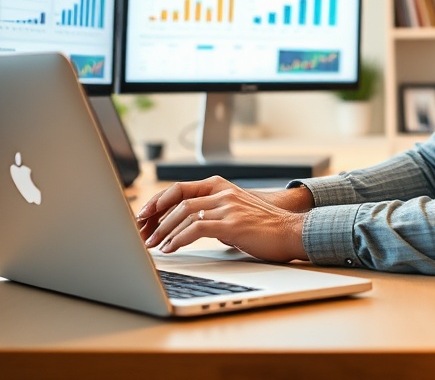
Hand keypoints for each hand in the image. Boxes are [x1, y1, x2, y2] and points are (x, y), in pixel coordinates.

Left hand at [136, 176, 308, 261]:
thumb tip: (189, 227)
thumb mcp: (235, 213)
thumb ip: (214, 213)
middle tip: (142, 233)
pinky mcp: (232, 224)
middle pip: (178, 200)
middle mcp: (222, 192)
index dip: (159, 200)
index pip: (181, 188)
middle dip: (156, 218)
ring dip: (164, 231)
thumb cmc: (264, 227)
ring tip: (153, 245)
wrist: (292, 232)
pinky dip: (179, 239)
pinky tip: (171, 248)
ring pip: (184, 213)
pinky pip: (197, 228)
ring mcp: (228, 206)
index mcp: (221, 186)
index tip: (144, 214)